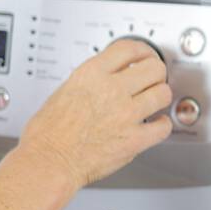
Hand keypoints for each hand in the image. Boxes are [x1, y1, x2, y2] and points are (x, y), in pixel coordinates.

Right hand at [19, 38, 172, 190]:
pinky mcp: (134, 139)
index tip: (145, 55)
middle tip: (152, 79)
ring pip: (162, 94)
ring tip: (153, 102)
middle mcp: (111, 90)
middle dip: (155, 73)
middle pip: (154, 68)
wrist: (48, 161)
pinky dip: (162, 125)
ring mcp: (126, 114)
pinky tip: (155, 125)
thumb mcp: (62, 92)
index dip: (142, 51)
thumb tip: (103, 80)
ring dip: (159, 97)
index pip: (129, 49)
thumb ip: (88, 82)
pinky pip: (163, 127)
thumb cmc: (47, 134)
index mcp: (91, 75)